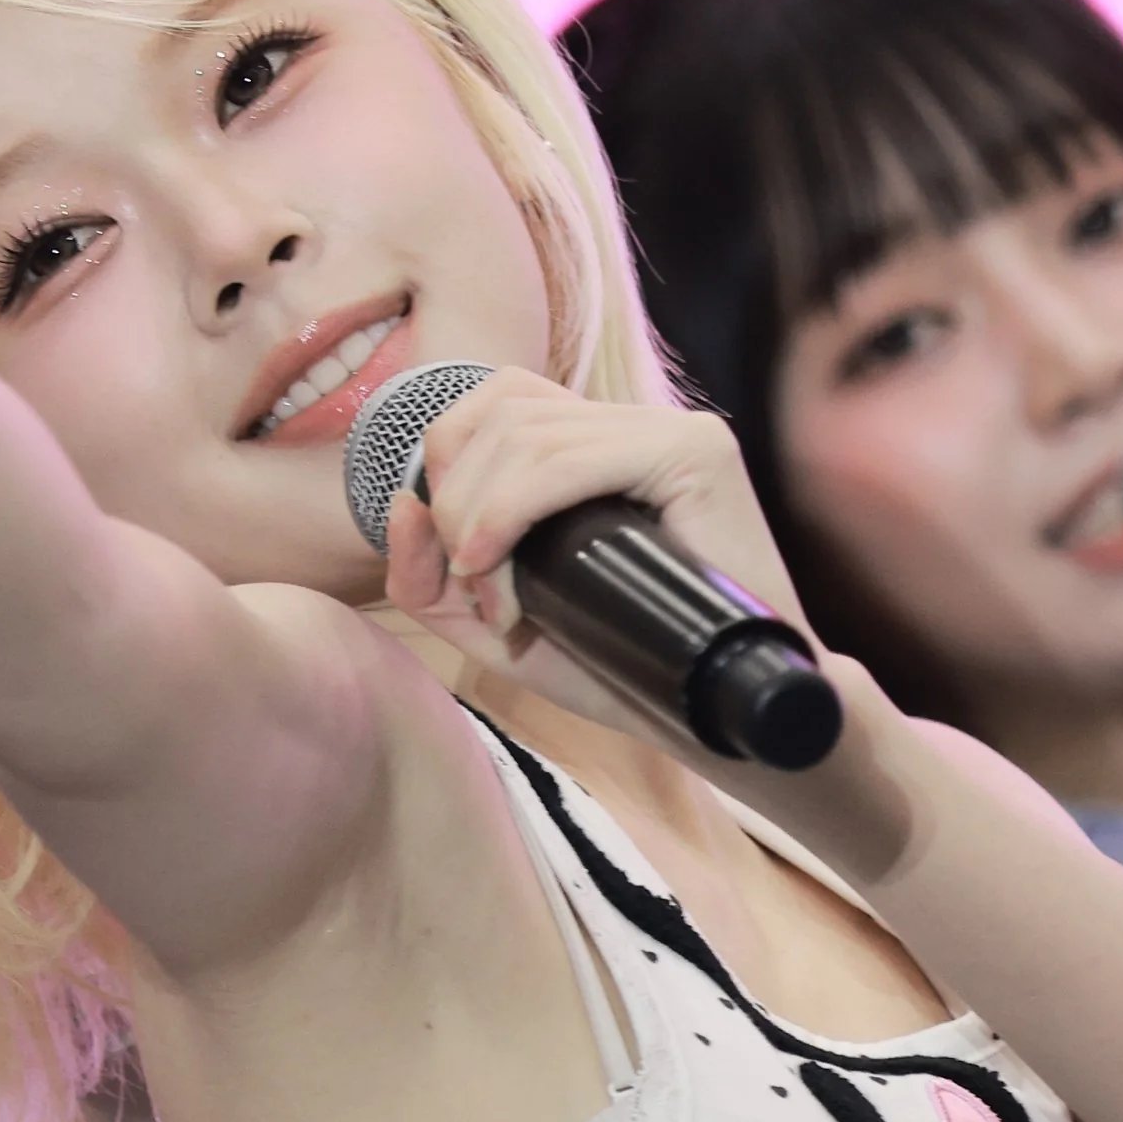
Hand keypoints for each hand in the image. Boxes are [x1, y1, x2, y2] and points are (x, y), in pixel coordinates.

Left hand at [382, 372, 821, 739]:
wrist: (721, 720)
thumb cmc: (623, 674)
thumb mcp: (500, 634)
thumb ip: (434, 582)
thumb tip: (401, 505)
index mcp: (592, 446)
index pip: (492, 401)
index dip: (444, 465)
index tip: (452, 561)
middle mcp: (630, 424)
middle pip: (496, 410)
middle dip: (453, 501)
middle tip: (472, 593)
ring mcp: (668, 431)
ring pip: (524, 433)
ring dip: (479, 518)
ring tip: (497, 604)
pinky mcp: (696, 454)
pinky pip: (573, 456)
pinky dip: (512, 507)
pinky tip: (492, 561)